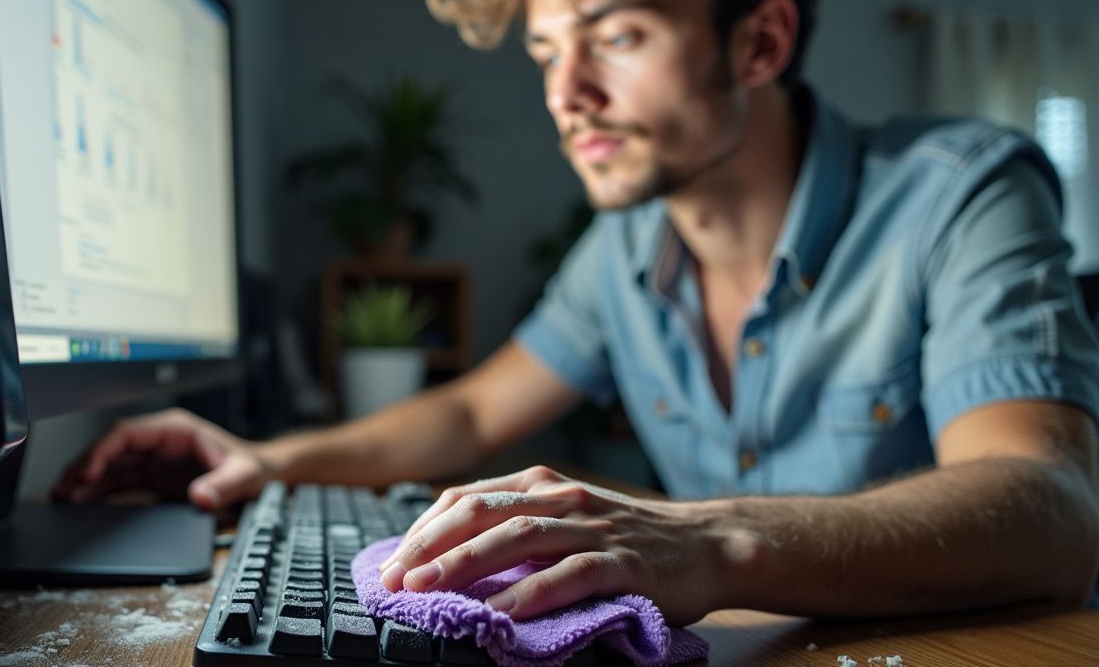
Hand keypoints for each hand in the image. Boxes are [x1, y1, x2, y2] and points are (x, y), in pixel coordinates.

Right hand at [52, 407, 266, 510]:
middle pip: (110, 448)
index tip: (89, 472)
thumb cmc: (253, 467)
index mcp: (174, 430)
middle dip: (85, 466)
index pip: (127, 433)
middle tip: (64, 489)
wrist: (262, 477)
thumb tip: (201, 497)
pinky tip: (78, 503)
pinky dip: (96, 491)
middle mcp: (158, 441)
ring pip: (108, 465)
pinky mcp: (151, 477)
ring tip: (62, 499)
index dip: (103, 451)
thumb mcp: (244, 475)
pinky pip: (116, 481)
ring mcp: (152, 459)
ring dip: (85, 481)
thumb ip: (224, 486)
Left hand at [376, 465, 721, 624]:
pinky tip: (498, 614)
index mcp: (541, 485)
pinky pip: (567, 577)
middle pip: (482, 514)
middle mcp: (562, 498)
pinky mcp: (622, 564)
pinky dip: (527, 595)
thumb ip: (516, 526)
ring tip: (428, 591)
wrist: (707, 545)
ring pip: (518, 539)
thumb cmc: (627, 540)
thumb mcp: (566, 518)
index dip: (423, 531)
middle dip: (431, 547)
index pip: (466, 499)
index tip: (392, 564)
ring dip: (465, 565)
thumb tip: (446, 553)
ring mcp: (593, 528)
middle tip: (394, 580)